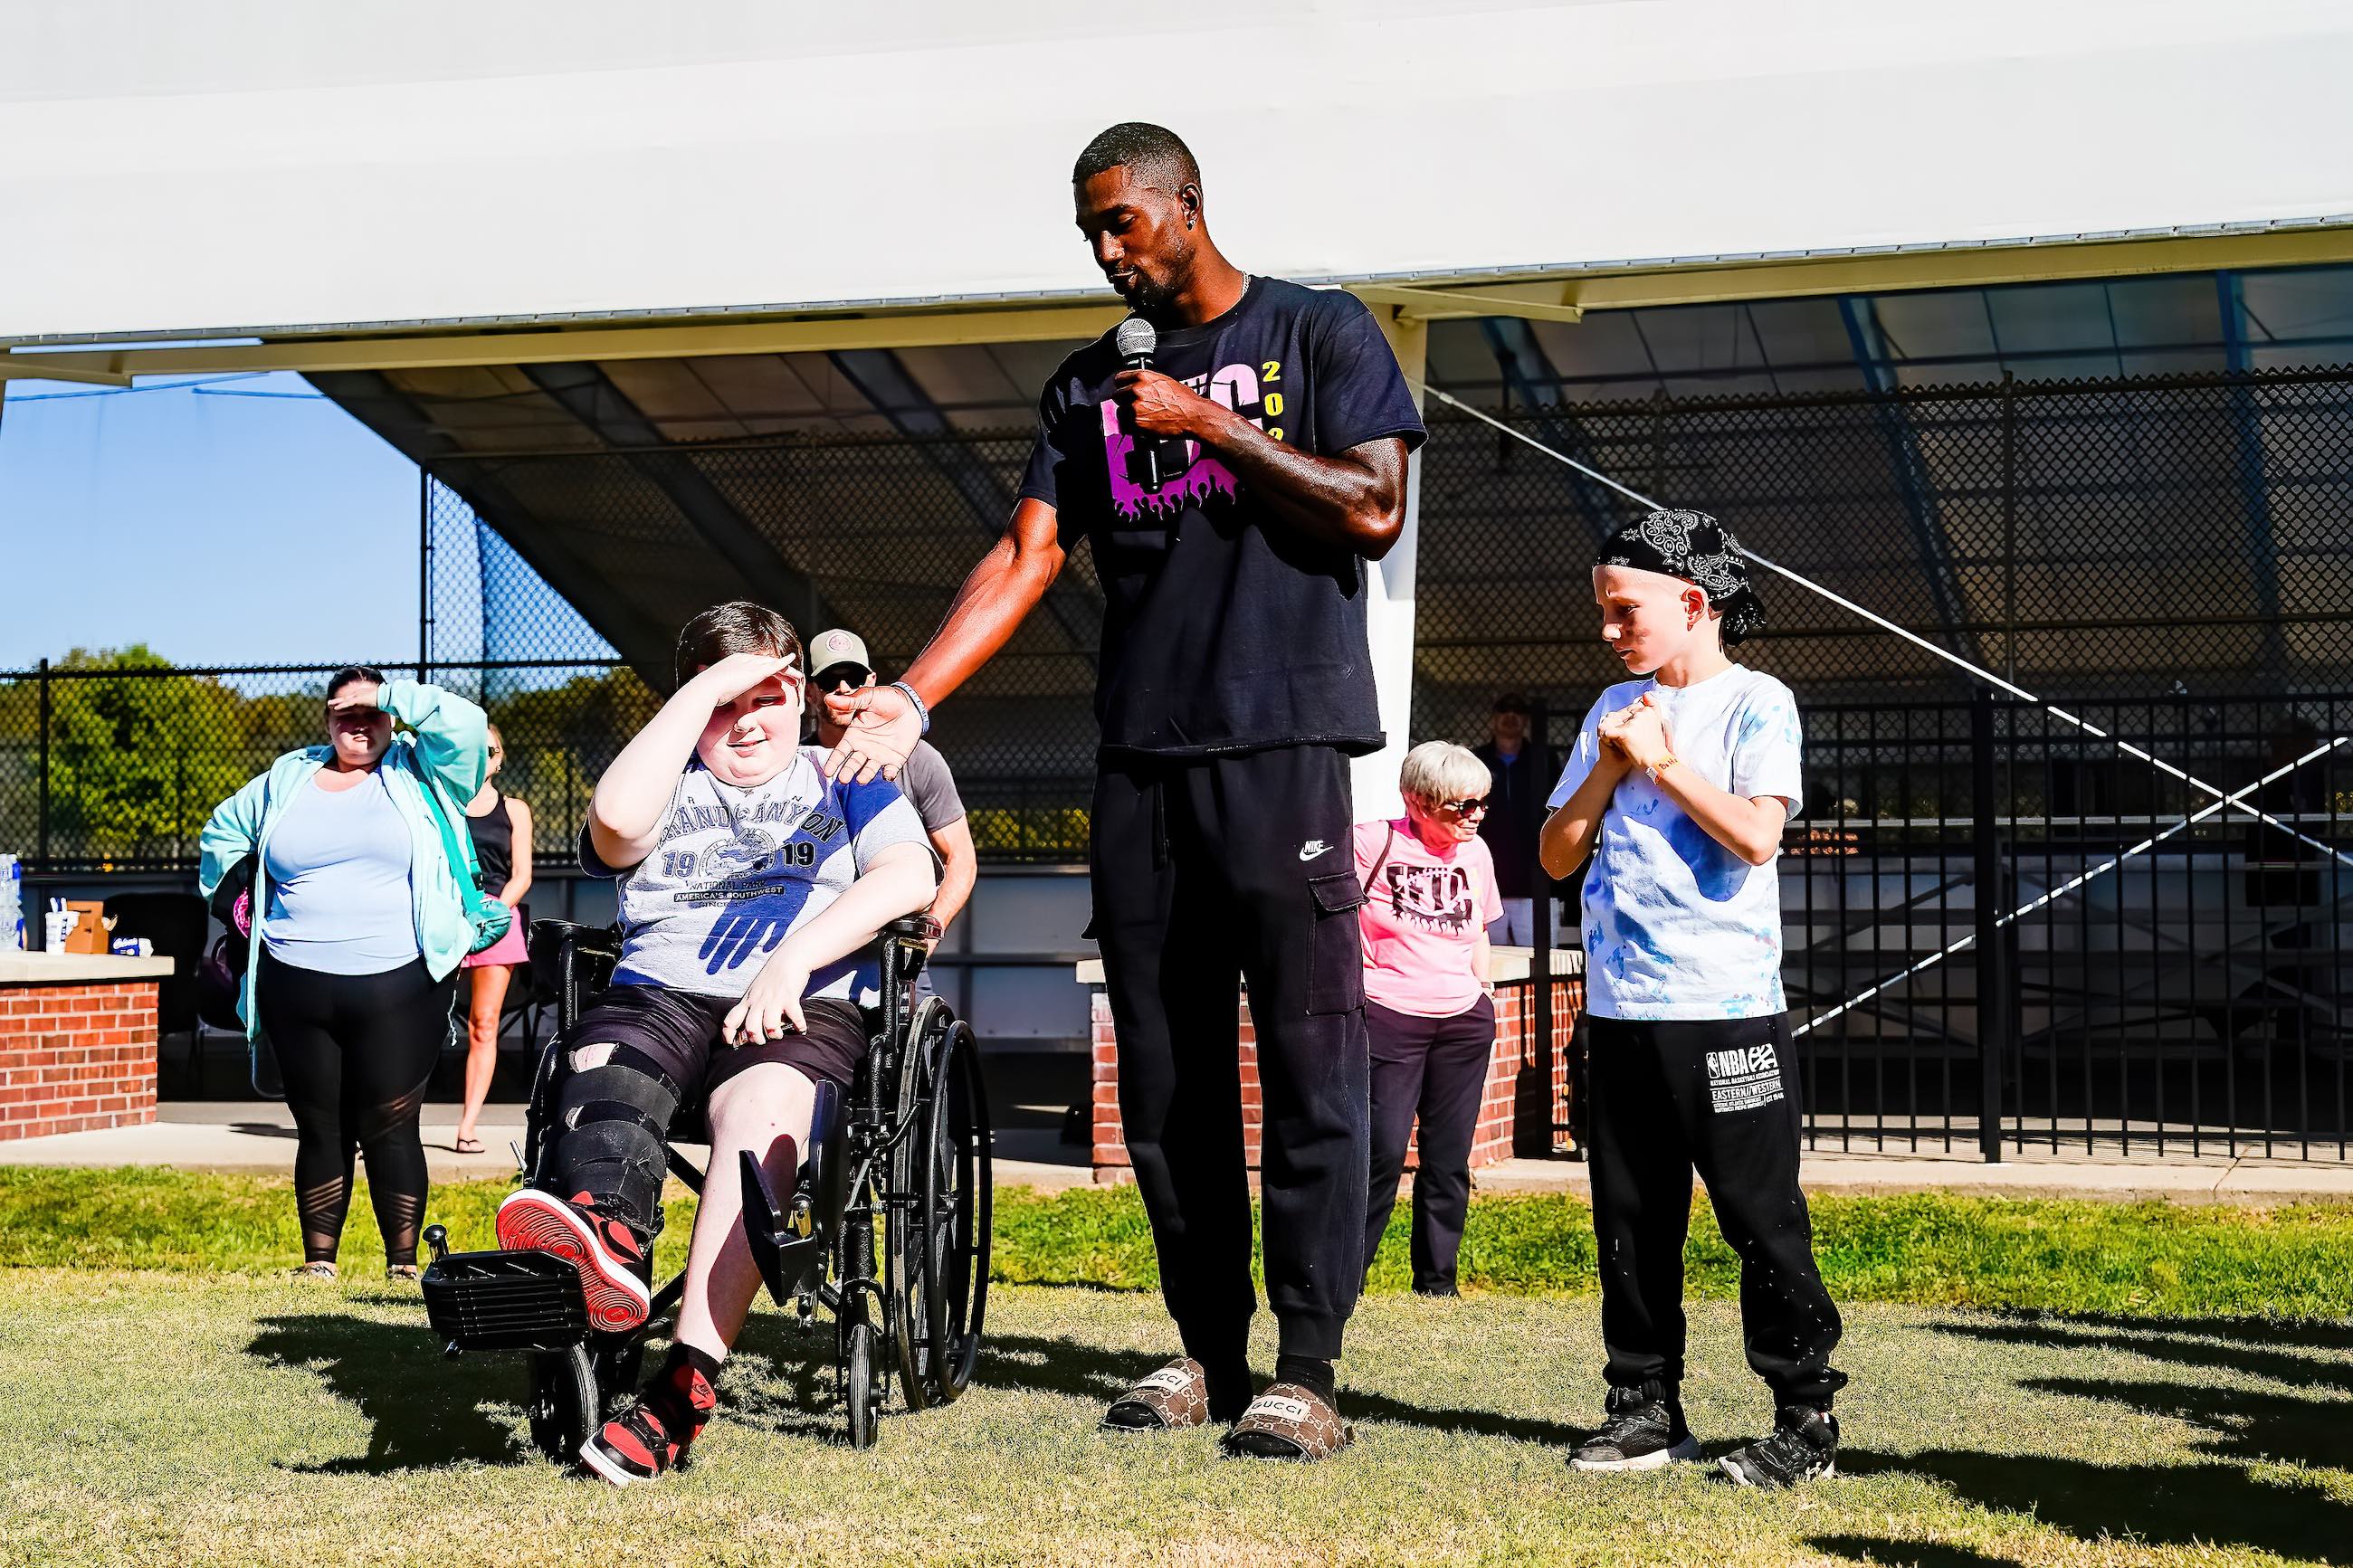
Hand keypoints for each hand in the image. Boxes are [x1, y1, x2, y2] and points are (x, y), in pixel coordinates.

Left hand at [326, 679, 382, 714]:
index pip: (350, 698)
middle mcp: (358, 694)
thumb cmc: (385, 699)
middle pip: (345, 698)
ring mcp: (357, 696)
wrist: (386, 696)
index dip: (344, 701)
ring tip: (328, 704)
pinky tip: (335, 709)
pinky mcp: (358, 700)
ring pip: (344, 700)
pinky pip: (347, 704)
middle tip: (329, 703)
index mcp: (362, 694)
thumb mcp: (378, 703)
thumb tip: (377, 712)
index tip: (338, 703)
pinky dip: (341, 706)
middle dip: (337, 701)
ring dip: (336, 703)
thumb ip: (375, 706)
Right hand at [694, 651, 797, 705]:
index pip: (754, 663)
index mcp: (733, 661)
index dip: (765, 669)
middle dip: (779, 668)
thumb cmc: (707, 693)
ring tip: (797, 677)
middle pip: (766, 662)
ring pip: (773, 664)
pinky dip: (784, 664)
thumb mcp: (713, 690)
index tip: (772, 675)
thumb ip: (718, 691)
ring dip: (786, 670)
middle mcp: (743, 659)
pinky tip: (792, 661)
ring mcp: (750, 664)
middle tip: (790, 676)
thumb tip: (715, 698)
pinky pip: (775, 665)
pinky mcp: (757, 671)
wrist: (707, 689)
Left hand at [722, 947, 811, 1045]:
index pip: (731, 1019)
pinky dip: (799, 1026)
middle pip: (751, 1027)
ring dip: (775, 1034)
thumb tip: (751, 1025)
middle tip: (763, 1040)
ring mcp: (774, 999)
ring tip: (779, 1034)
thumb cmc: (773, 975)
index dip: (728, 1034)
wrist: (789, 958)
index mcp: (748, 1000)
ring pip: (769, 1024)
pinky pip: (794, 1017)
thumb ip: (751, 1005)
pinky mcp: (790, 997)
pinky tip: (801, 1028)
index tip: (731, 1043)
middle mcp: (759, 1001)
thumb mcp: (755, 989)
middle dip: (756, 1039)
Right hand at [823, 681, 919, 783]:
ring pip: (869, 770)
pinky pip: (890, 770)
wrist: (911, 703)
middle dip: (847, 772)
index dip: (833, 762)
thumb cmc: (887, 699)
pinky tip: (887, 776)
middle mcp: (864, 748)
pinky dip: (888, 774)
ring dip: (865, 776)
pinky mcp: (895, 759)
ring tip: (861, 780)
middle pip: (852, 764)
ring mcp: (879, 755)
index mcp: (854, 735)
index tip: (827, 772)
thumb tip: (829, 698)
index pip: (840, 752)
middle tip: (843, 779)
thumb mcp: (868, 697)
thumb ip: (850, 701)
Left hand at [1110, 368, 1226, 440]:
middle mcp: (1137, 390)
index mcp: (1143, 377)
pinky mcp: (1137, 423)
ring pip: (1120, 412)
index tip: (1123, 390)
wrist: (1193, 416)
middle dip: (1125, 402)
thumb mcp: (1165, 382)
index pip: (1120, 378)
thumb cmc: (1185, 401)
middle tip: (1135, 407)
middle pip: (1117, 396)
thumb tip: (1136, 386)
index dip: (1122, 386)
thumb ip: (1147, 383)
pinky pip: (1125, 426)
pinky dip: (1131, 428)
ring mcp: (1135, 407)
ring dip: (1127, 416)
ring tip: (1142, 418)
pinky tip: (1142, 426)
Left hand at [1604, 695, 1674, 771]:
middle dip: (1620, 728)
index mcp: (1647, 711)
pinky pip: (1607, 732)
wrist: (1656, 762)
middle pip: (1620, 718)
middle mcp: (1640, 714)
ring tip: (1623, 744)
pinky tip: (1610, 743)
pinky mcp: (1625, 733)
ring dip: (1614, 733)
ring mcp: (1632, 723)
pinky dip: (1606, 737)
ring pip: (1613, 724)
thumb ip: (1653, 705)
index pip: (1628, 713)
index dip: (1628, 724)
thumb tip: (1645, 693)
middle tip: (1630, 741)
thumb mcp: (1658, 722)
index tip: (1636, 735)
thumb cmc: (1655, 745)